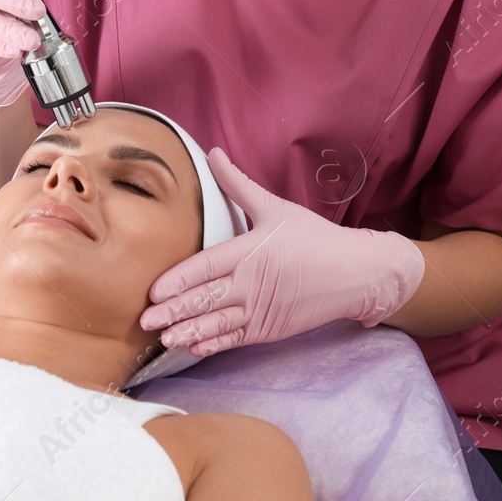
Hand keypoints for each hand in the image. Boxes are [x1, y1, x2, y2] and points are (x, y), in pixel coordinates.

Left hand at [138, 148, 426, 355]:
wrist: (356, 273)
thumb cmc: (315, 237)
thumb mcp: (275, 207)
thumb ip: (237, 184)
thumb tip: (213, 153)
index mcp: (250, 251)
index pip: (205, 268)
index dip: (178, 281)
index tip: (153, 291)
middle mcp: (253, 283)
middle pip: (206, 300)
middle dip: (173, 313)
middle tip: (145, 321)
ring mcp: (262, 309)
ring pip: (218, 324)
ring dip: (189, 333)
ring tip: (164, 339)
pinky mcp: (271, 329)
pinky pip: (237, 339)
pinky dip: (215, 343)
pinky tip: (195, 347)